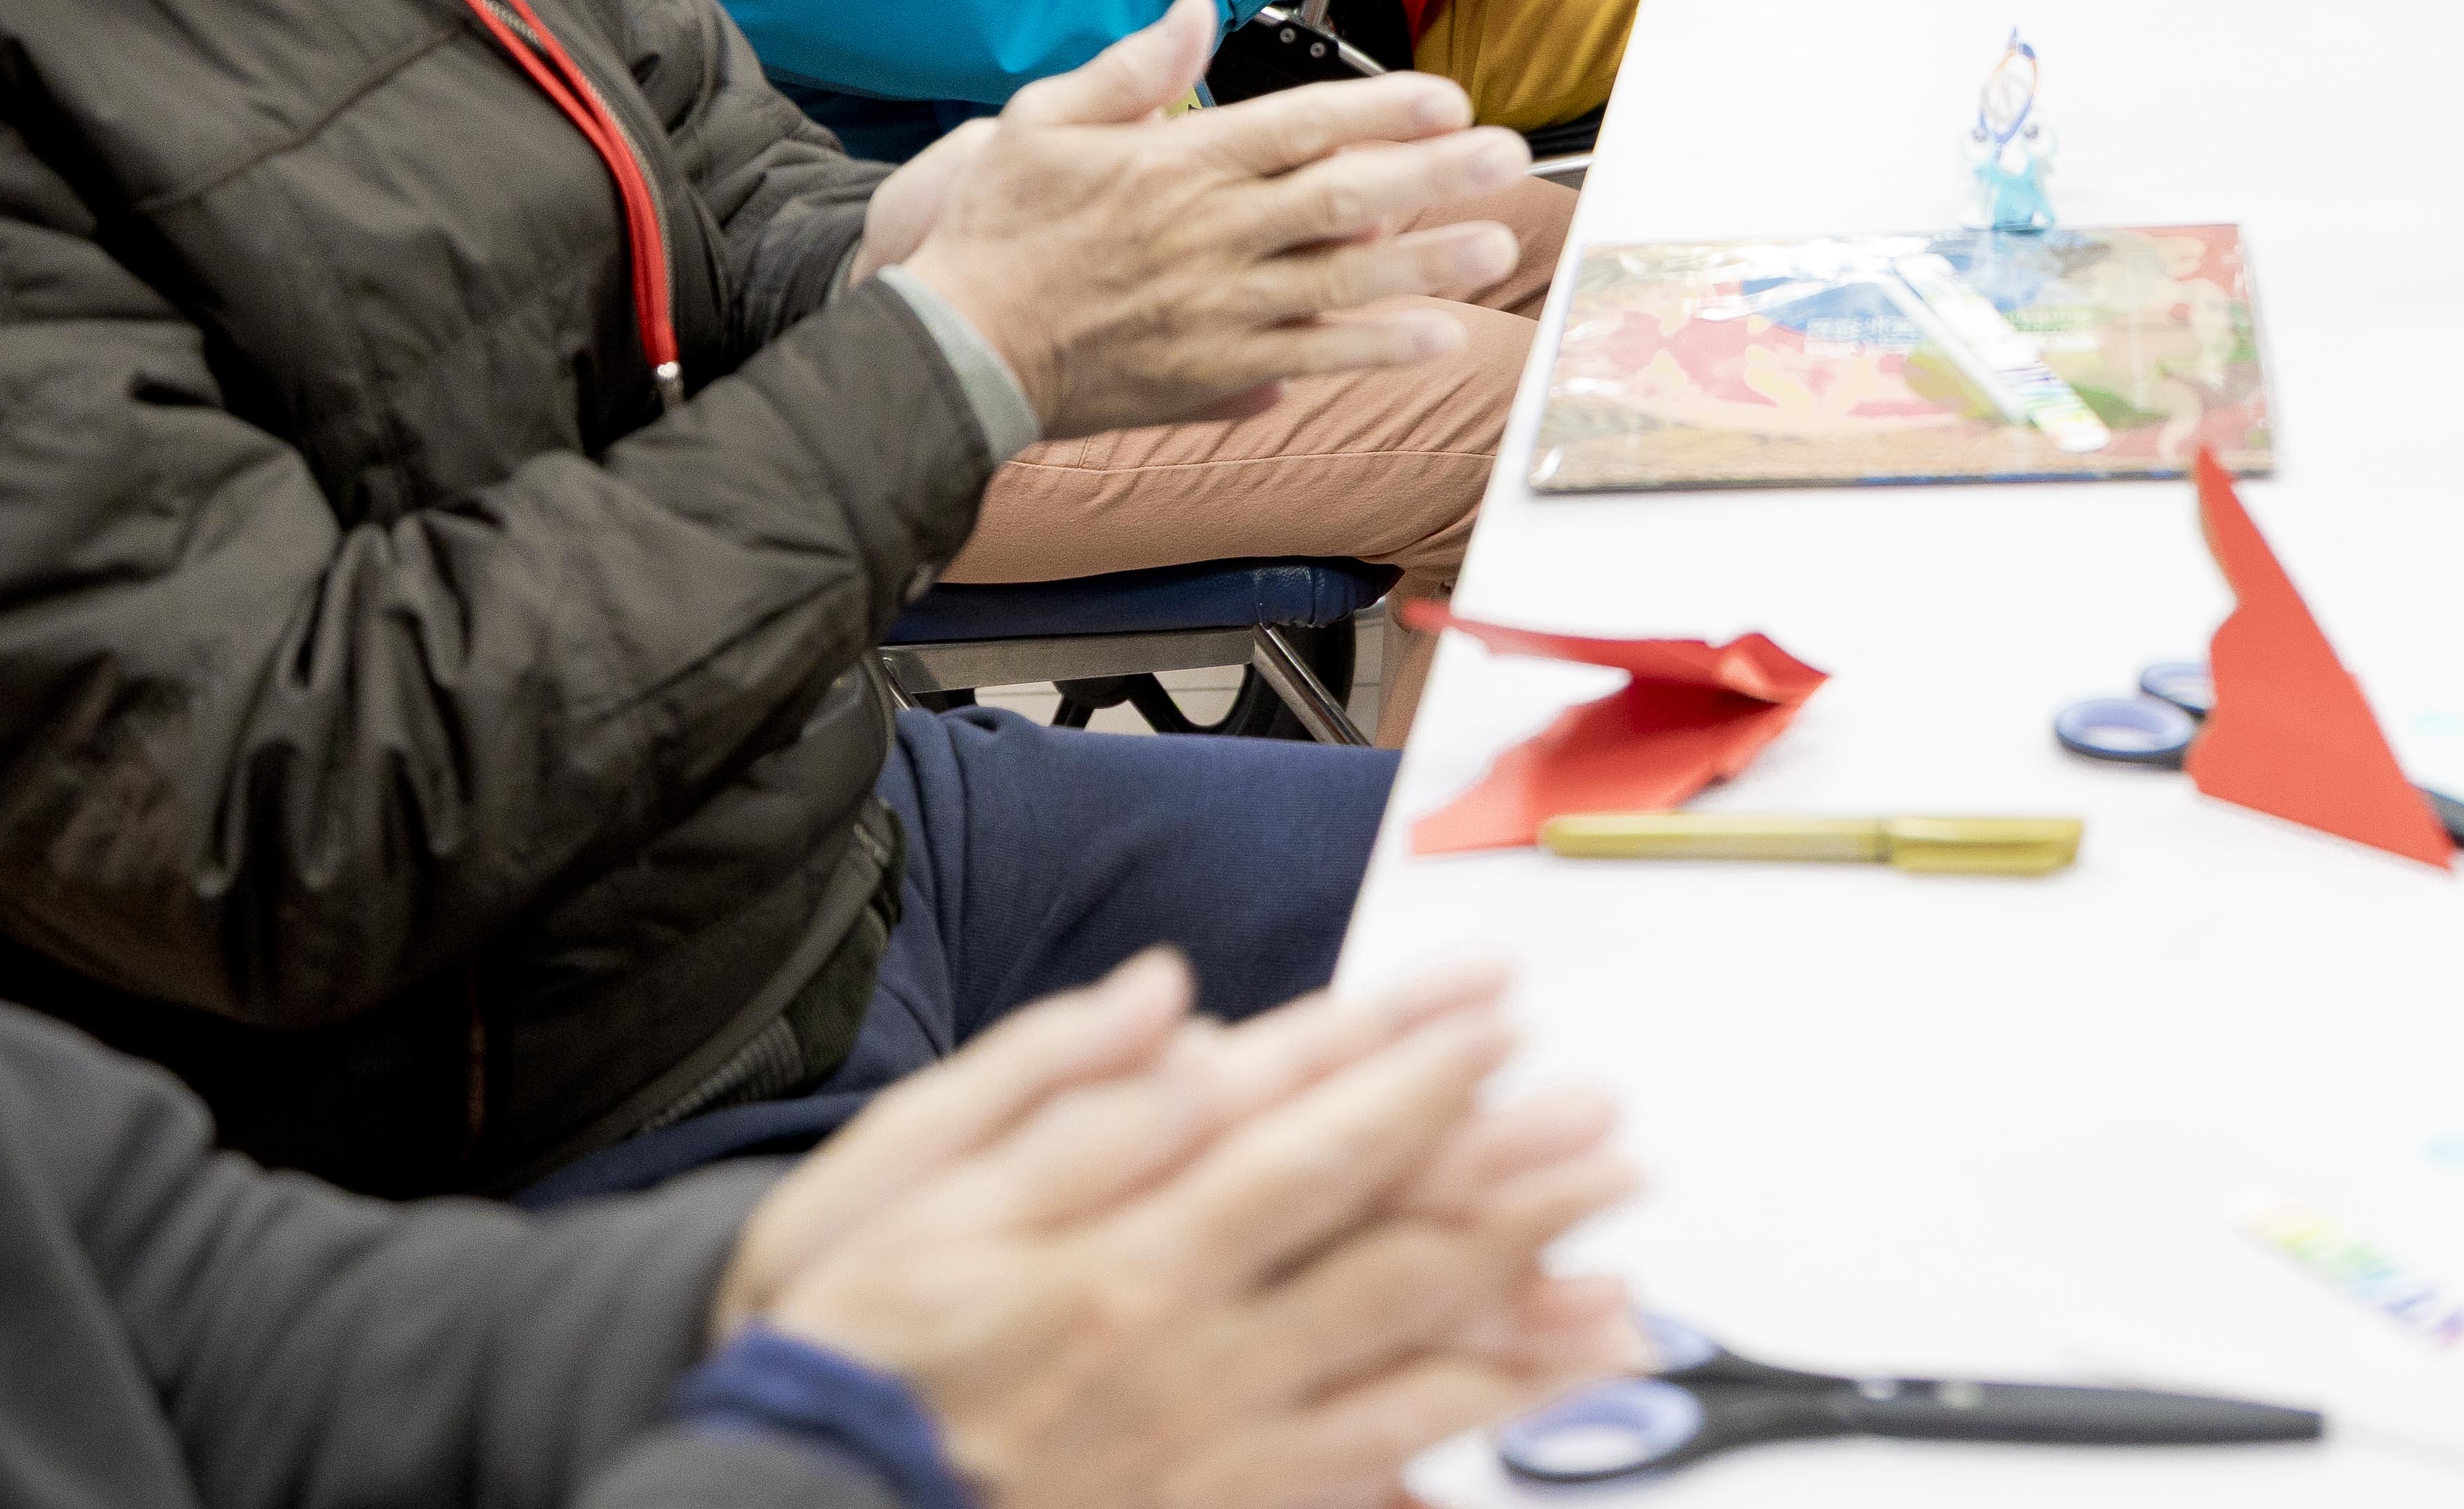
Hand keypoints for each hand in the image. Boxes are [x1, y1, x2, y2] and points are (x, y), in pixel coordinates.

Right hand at [740, 955, 1649, 1508]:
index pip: (1306, 1129)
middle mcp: (1186, 1352)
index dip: (1416, 1061)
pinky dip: (1449, 1451)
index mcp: (1119, 1250)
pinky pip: (1356, 1485)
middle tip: (1611, 1122)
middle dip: (1515, 1181)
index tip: (1499, 1003)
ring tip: (1625, 1279)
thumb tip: (1172, 1006)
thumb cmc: (838, 1343)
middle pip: (1388, 1248)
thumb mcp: (901, 1183)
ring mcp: (1207, 1450)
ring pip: (1403, 1375)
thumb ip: (1046, 1091)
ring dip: (1524, 1321)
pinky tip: (1524, 1425)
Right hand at [898, 0, 1540, 434]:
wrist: (957, 350)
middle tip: (1507, 156)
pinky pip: (1312, 356)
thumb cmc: (998, 233)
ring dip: (1427, 262)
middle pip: (1341, 198)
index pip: (1297, 127)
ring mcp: (1219, 309)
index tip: (1446, 97)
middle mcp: (1210, 235)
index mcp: (1175, 166)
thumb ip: (1128, 67)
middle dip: (1433, 176)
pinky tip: (1440, 335)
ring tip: (1498, 242)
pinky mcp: (1217, 371)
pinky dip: (1377, 347)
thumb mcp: (1039, 121)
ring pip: (1342, 280)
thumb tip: (1192, 6)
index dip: (1379, 111)